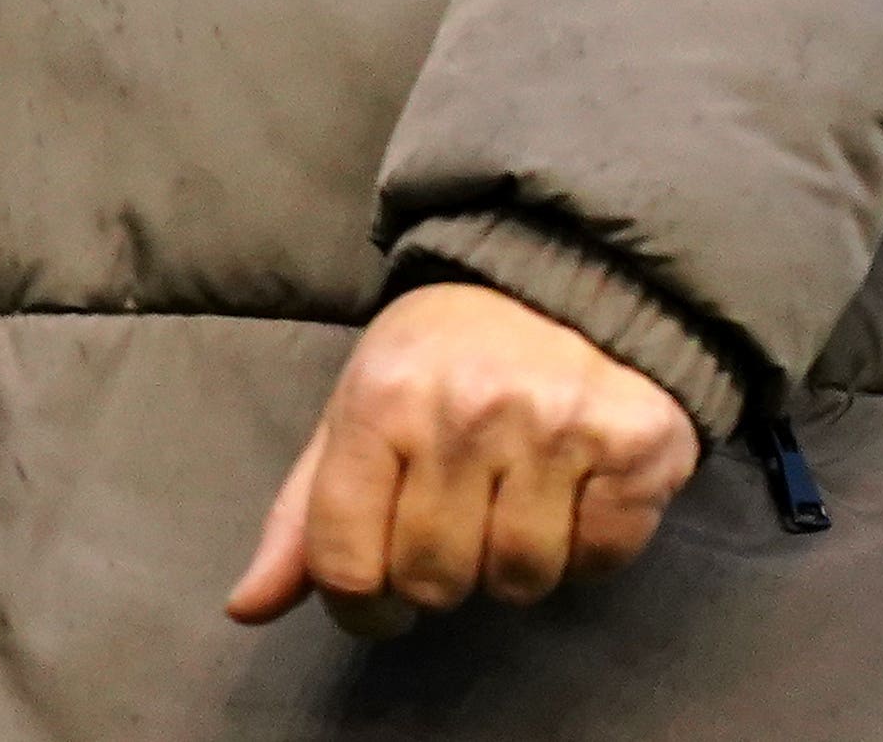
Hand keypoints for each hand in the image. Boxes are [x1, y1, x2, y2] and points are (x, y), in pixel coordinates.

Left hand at [227, 281, 699, 635]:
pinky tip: (575, 492)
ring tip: (514, 501)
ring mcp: (555, 425)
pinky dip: (587, 549)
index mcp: (381, 398)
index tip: (377, 596)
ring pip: (519, 580)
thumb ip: (303, 514)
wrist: (568, 274)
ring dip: (514, 564)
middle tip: (455, 524)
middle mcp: (467, 408)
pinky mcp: (635, 444)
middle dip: (441, 575)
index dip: (358, 604)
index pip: (345, 561)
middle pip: (435, 581)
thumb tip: (247, 606)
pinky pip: (599, 560)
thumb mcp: (359, 410)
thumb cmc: (446, 358)